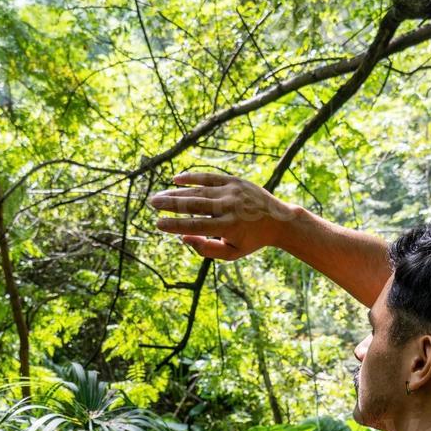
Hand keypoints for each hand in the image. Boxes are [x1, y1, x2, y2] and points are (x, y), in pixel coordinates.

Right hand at [148, 172, 296, 259]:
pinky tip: (176, 180)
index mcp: (228, 227)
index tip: (158, 225)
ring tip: (159, 197)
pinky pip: (209, 177)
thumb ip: (207, 249)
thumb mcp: (232, 253)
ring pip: (198, 191)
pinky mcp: (234, 181)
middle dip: (170, 204)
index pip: (196, 226)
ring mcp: (231, 192)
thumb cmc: (251, 240)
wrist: (278, 220)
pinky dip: (192, 178)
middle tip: (152, 204)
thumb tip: (183, 238)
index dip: (175, 225)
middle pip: (194, 205)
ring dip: (176, 193)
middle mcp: (229, 207)